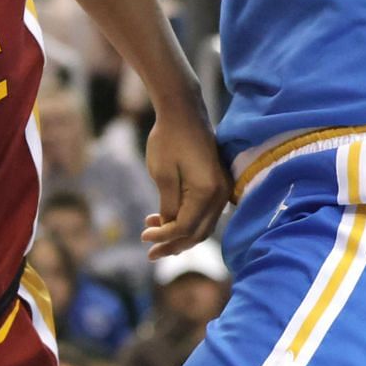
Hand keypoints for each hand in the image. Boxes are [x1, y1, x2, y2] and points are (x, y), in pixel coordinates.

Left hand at [139, 95, 229, 257]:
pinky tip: (166, 221)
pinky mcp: (218, 184)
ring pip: (204, 226)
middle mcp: (221, 193)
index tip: (143, 236)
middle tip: (150, 254)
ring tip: (155, 239)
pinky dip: (188, 222)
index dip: (164, 237)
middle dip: (174, 245)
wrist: (183, 112)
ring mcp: (223, 189)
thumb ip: (168, 206)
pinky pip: (206, 213)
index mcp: (208, 191)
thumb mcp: (162, 175)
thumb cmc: (168, 139)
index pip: (187, 227)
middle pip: (199, 232)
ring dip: (180, 235)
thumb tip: (169, 228)